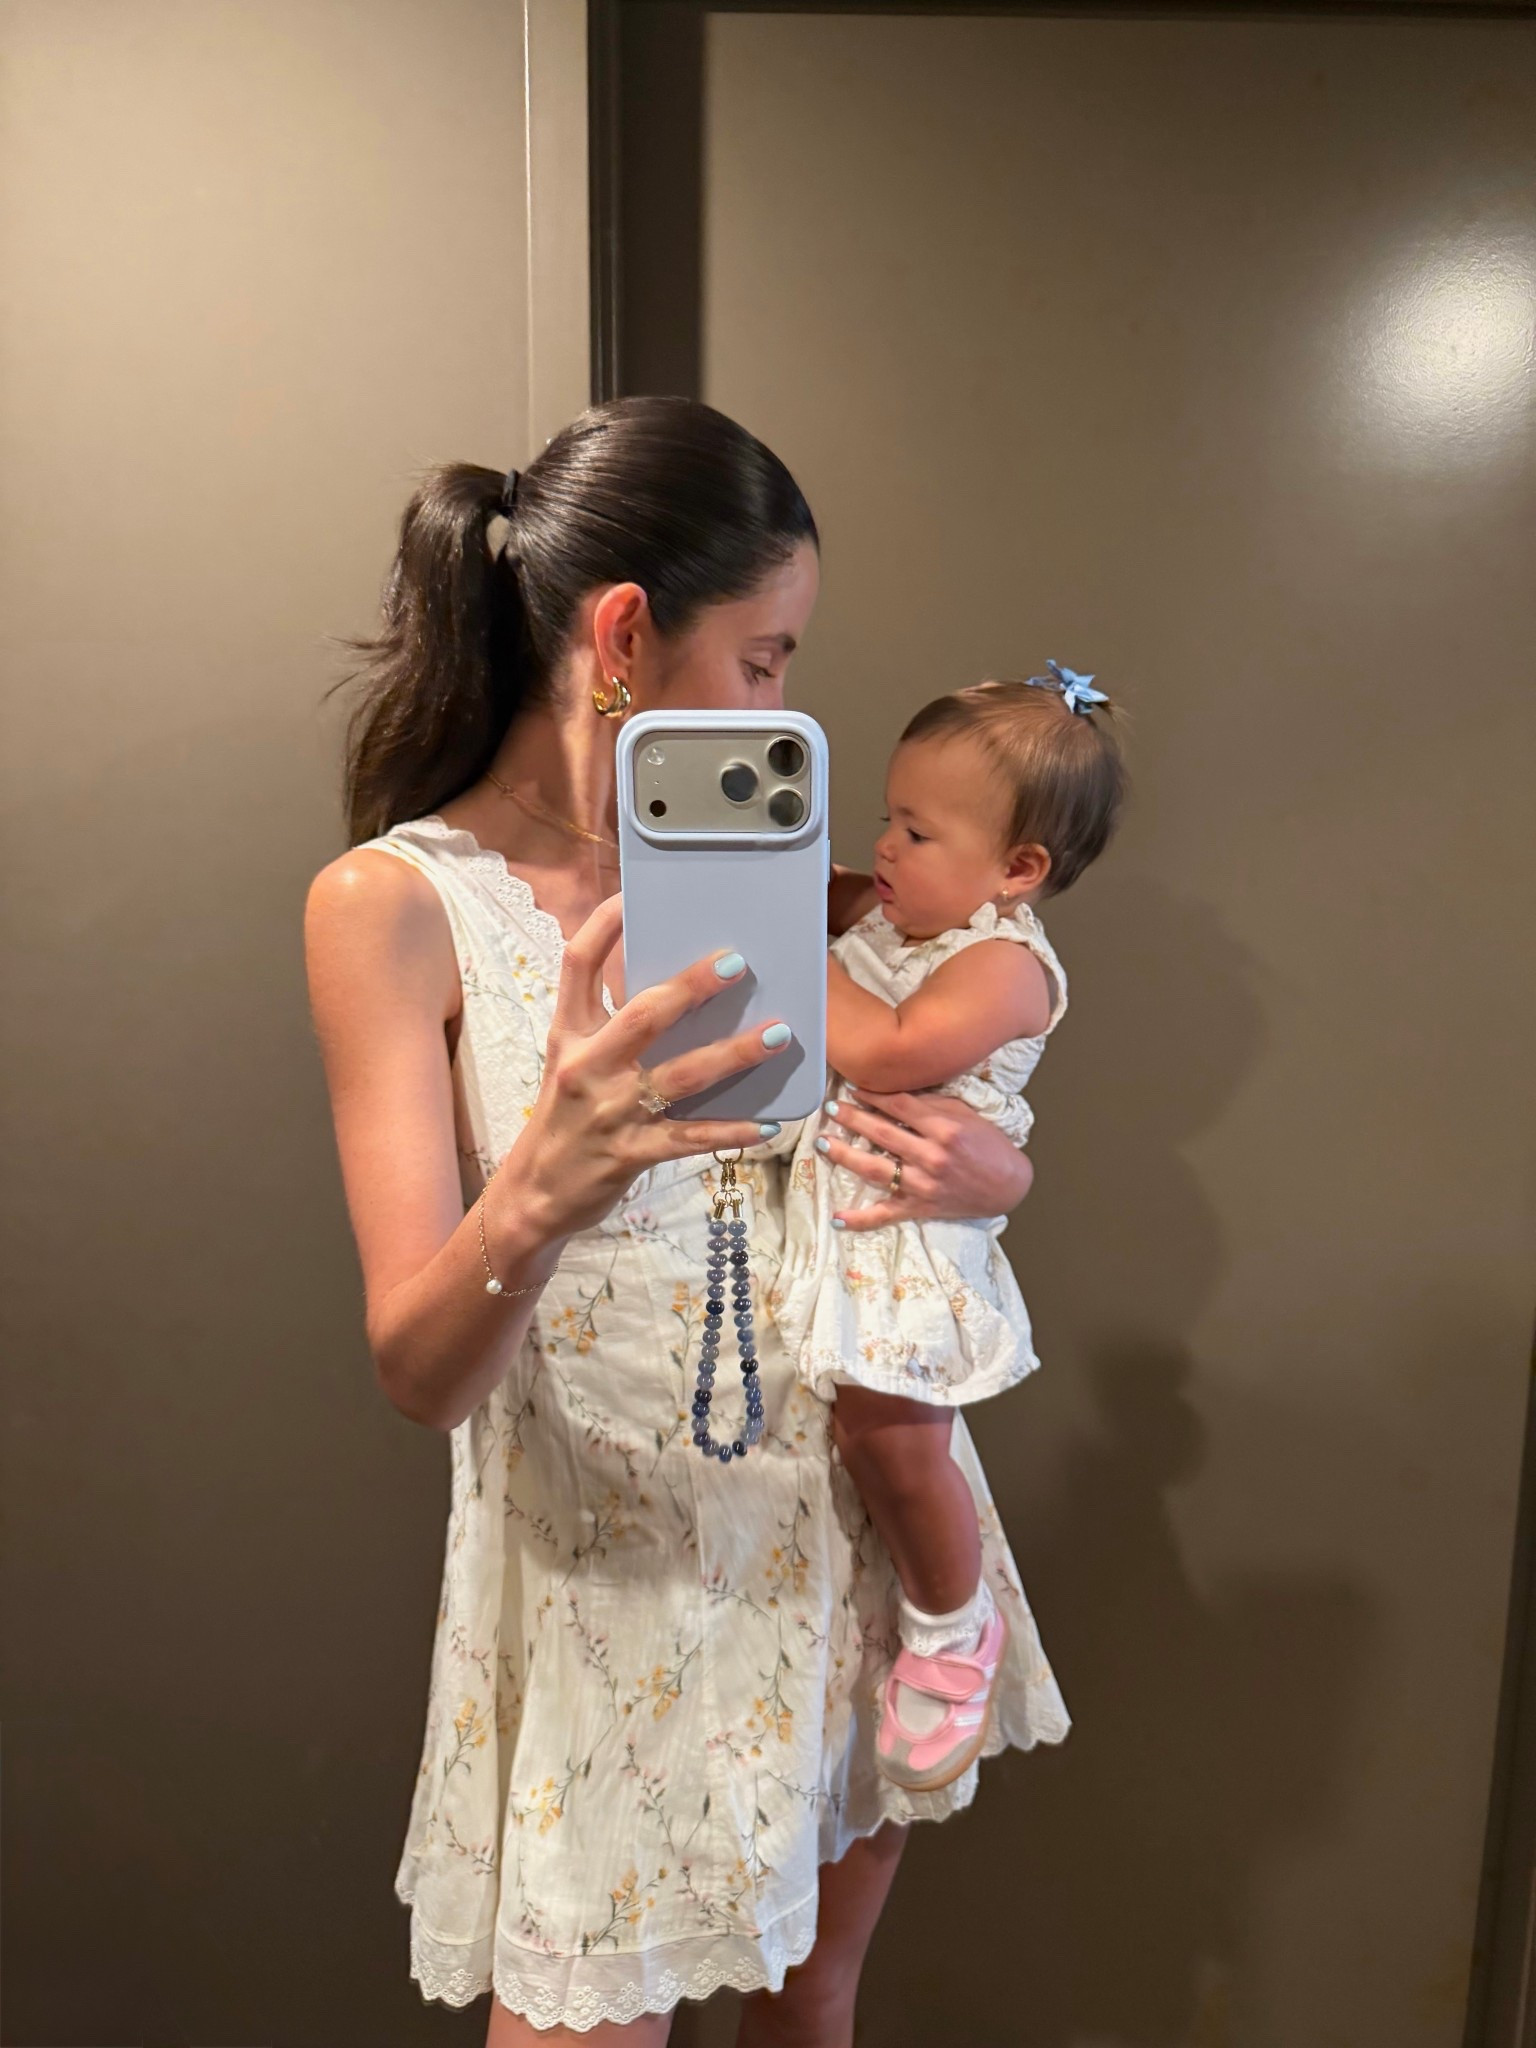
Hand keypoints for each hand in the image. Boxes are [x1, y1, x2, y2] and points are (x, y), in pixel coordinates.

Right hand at [503, 897, 788, 1242]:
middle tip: (738, 963)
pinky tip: (769, 1124)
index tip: (633, 896)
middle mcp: (585, 1066)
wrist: (532, 1197)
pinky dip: (733, 1131)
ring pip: (680, 1075)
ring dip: (734, 1054)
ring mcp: (610, 1111)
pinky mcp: (631, 1153)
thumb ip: (611, 1028)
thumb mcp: (572, 1064)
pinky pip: (691, 1138)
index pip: (577, 964)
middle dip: (692, 987)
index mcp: (568, 1034)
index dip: (603, 925)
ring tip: (779, 1035)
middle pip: (642, 1014)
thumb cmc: (564, 1121)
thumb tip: (679, 990)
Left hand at [818, 1088, 1033, 1232]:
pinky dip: (860, 1219)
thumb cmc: (989, 1145)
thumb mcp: (965, 1115)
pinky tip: (837, 1218)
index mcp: (944, 1129)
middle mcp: (931, 1157)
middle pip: (881, 1133)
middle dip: (851, 1118)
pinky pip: (885, 1215)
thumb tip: (894, 1094)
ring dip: (845, 1155)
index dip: (873, 1095)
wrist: (1008, 1184)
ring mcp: (923, 1185)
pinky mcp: (920, 1208)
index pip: (899, 1106)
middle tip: (830, 1107)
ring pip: (875, 1169)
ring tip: (822, 1142)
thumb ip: (931, 1104)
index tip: (852, 1087)